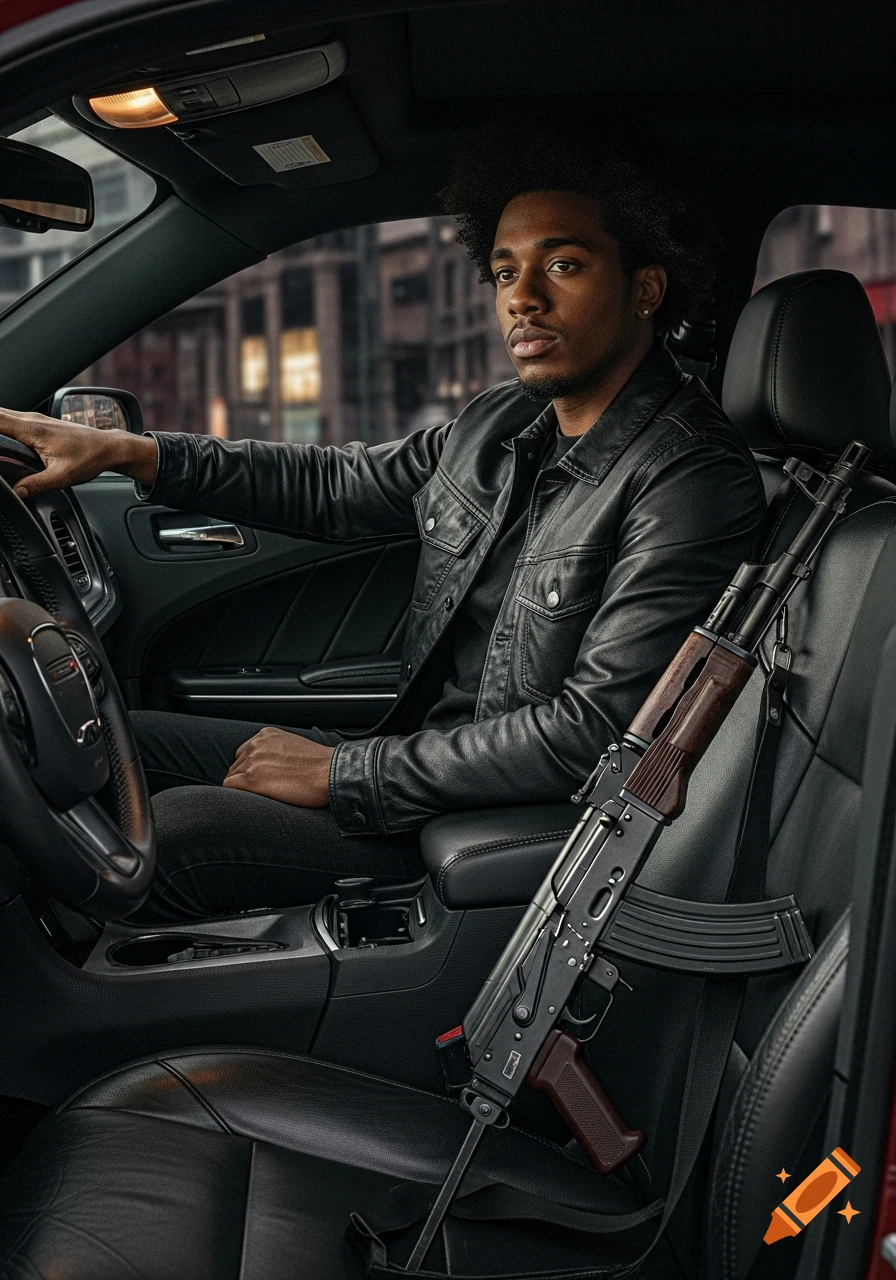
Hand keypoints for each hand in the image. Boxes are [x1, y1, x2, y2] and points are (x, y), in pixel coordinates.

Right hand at [0, 406, 158, 498]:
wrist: (108, 447)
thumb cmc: (89, 457)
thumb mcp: (64, 476)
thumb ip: (37, 484)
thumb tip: (18, 493)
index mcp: (32, 429)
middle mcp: (29, 419)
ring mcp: (32, 420)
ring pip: (0, 415)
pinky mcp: (35, 424)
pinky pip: (7, 420)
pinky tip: (0, 440)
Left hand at [223, 727, 333, 806]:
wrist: (329, 773)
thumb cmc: (319, 765)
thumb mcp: (294, 746)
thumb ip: (276, 750)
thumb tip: (270, 764)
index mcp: (266, 735)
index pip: (244, 752)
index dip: (250, 768)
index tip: (261, 778)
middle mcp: (256, 744)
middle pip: (236, 765)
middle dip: (245, 778)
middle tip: (263, 790)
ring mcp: (252, 761)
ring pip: (232, 777)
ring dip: (242, 788)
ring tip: (261, 796)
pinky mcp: (251, 780)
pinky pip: (230, 788)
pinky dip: (238, 795)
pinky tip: (254, 799)